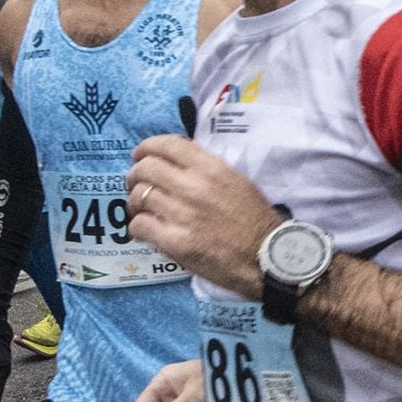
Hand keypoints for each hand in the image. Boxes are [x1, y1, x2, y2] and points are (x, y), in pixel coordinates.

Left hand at [126, 134, 280, 296]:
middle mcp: (194, 186)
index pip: (167, 145)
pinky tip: (146, 230)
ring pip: (138, 196)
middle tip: (136, 184)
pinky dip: (138, 226)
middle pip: (145, 168)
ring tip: (141, 209)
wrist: (266, 257)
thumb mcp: (236, 181)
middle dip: (134, 175)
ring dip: (135, 202)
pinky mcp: (175, 242)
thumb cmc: (255, 219)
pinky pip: (139, 225)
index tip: (141, 155)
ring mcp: (182, 214)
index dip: (146, 147)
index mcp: (212, 168)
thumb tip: (177, 159)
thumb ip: (207, 167)